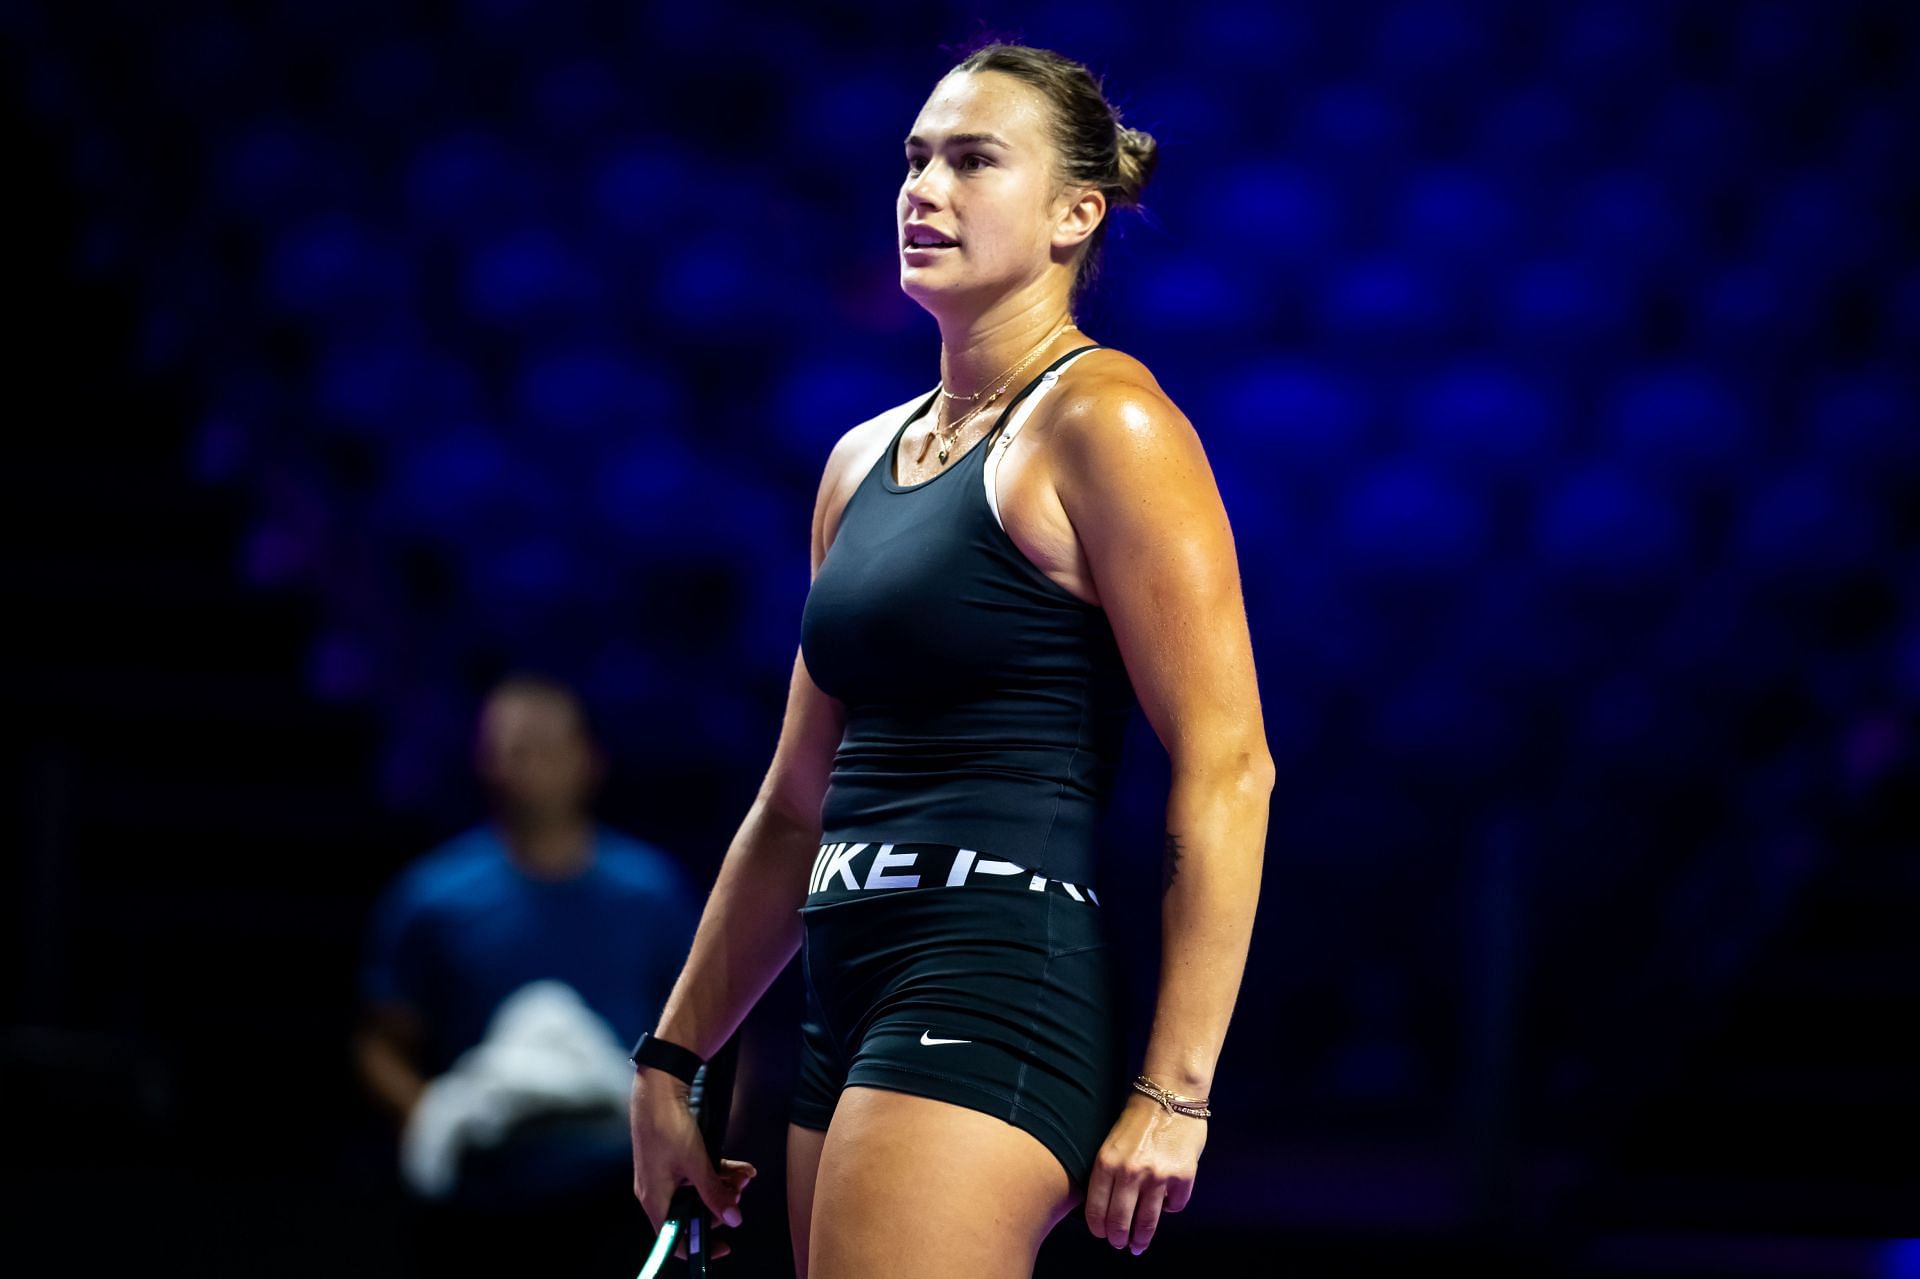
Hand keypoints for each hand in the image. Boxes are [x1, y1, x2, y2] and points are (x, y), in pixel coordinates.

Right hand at [629, 1070, 757, 1260]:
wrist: (658, 1087)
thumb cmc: (667, 1124)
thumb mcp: (696, 1163)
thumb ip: (714, 1193)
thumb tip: (733, 1219)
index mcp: (654, 1199)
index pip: (673, 1239)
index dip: (698, 1246)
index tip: (722, 1246)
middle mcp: (657, 1191)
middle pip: (691, 1214)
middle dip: (719, 1206)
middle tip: (739, 1195)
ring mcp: (665, 1174)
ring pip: (699, 1193)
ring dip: (724, 1186)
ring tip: (743, 1176)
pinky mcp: (673, 1159)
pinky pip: (698, 1175)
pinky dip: (718, 1172)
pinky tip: (739, 1167)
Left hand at [1084, 1092, 1205, 1254]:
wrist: (1171, 1095)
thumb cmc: (1138, 1118)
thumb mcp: (1111, 1142)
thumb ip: (1109, 1172)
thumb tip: (1107, 1208)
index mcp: (1107, 1162)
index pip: (1097, 1209)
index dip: (1099, 1228)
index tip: (1102, 1235)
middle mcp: (1130, 1172)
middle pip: (1121, 1221)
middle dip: (1119, 1238)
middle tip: (1121, 1244)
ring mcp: (1158, 1176)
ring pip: (1147, 1222)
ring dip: (1142, 1237)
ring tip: (1140, 1243)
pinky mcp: (1182, 1176)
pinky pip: (1174, 1206)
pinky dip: (1170, 1207)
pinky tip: (1166, 1202)